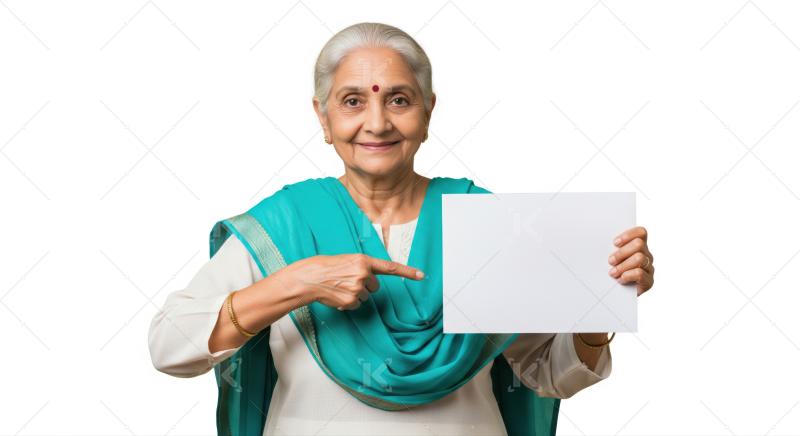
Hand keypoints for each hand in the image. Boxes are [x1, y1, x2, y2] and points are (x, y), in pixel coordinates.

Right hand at [283, 253, 424, 310]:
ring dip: (355, 294)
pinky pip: (356, 304)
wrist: (309, 278)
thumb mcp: (347, 260)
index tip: (422, 275)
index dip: (408, 271)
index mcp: (363, 260)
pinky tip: (337, 295)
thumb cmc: (326, 267)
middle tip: (348, 281)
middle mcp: (363, 274)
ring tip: (339, 287)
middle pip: (375, 286)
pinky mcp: (351, 301)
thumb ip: (362, 267)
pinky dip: (348, 302)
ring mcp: (358, 288)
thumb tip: (370, 281)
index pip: (391, 267)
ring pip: (366, 296)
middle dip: (365, 286)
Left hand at [608, 226, 653, 295]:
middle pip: (639, 244)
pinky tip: (621, 279)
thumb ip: (609, 249)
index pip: (641, 233)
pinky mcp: (649, 281)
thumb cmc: (611, 273)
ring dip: (623, 265)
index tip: (614, 243)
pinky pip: (640, 273)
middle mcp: (646, 255)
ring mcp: (649, 268)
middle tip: (610, 261)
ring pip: (639, 258)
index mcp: (638, 246)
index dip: (628, 235)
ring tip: (613, 273)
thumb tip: (595, 241)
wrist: (616, 295)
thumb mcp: (610, 259)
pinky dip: (628, 275)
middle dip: (622, 252)